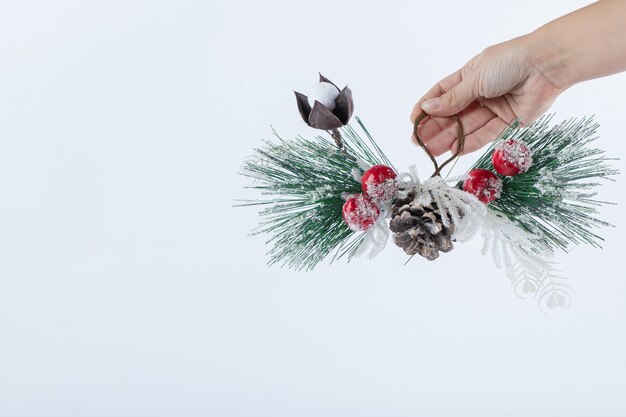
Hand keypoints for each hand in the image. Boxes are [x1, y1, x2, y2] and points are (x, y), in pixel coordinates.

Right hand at [410, 36, 562, 155]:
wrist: (546, 66)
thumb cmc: (509, 62)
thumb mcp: (474, 79)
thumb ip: (452, 99)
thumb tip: (428, 108)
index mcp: (470, 75)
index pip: (443, 93)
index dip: (427, 106)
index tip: (414, 120)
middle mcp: (481, 91)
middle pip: (453, 113)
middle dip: (435, 127)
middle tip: (419, 142)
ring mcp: (494, 107)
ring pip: (467, 126)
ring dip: (448, 138)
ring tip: (431, 150)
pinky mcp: (509, 121)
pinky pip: (485, 134)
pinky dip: (469, 142)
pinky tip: (453, 150)